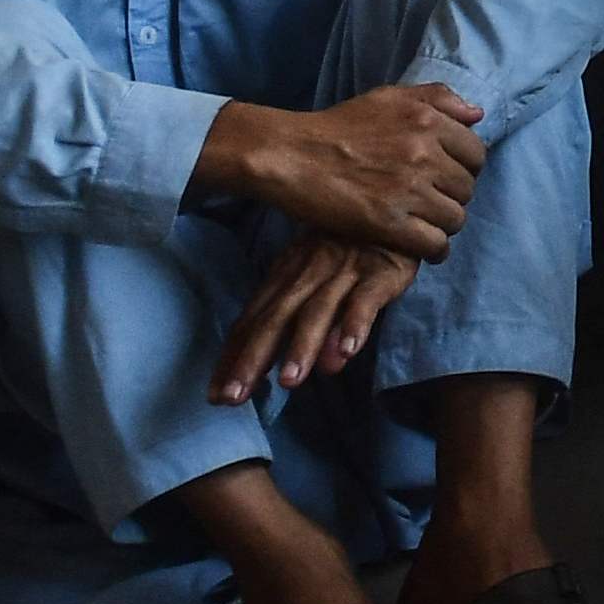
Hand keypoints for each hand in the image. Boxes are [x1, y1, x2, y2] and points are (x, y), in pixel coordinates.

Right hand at [204, 79, 487, 253]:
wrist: (289, 155)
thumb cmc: (337, 126)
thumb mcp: (387, 97)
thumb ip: (437, 98)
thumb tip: (478, 115)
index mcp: (427, 121)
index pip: (477, 154)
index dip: (464, 168)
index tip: (445, 176)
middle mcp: (423, 154)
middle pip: (467, 189)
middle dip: (452, 197)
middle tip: (431, 201)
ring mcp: (407, 190)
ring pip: (455, 219)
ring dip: (443, 224)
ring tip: (424, 222)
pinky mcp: (388, 223)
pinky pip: (435, 244)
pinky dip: (433, 249)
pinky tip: (420, 244)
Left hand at [214, 230, 420, 401]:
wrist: (388, 206)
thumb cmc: (345, 247)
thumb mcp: (310, 275)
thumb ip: (292, 318)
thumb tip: (272, 368)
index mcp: (284, 278)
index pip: (252, 322)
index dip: (233, 358)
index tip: (215, 396)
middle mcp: (306, 276)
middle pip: (275, 321)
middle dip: (253, 359)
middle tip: (235, 396)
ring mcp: (343, 273)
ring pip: (317, 312)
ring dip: (302, 346)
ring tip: (289, 381)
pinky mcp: (379, 274)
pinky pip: (365, 301)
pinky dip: (355, 325)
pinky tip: (347, 352)